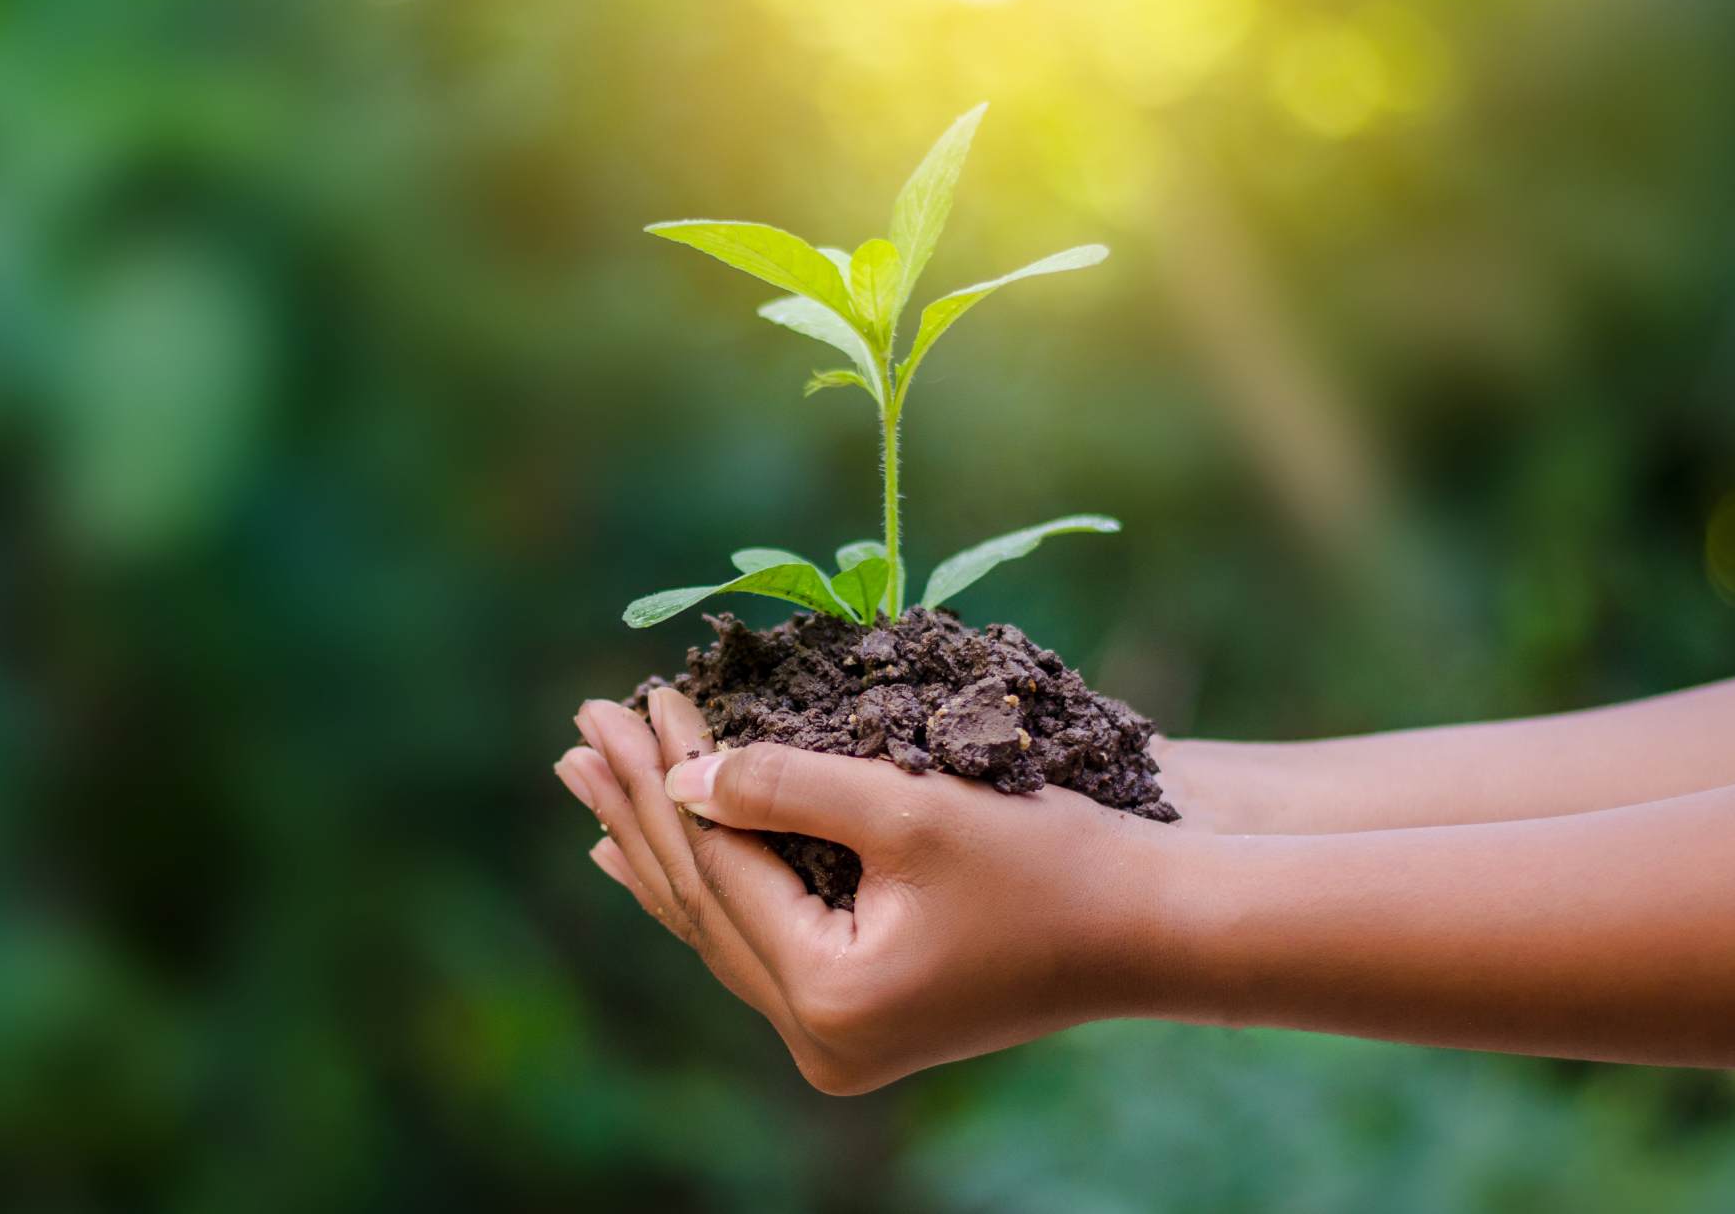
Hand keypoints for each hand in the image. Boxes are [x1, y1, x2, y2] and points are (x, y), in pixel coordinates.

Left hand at [556, 689, 1215, 1093]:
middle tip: (580, 735)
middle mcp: (821, 1038)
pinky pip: (756, 941)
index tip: (632, 696)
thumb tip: (679, 773)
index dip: (669, 778)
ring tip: (595, 784)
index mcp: (828, 998)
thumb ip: (784, 787)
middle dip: (640, 812)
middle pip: (700, 905)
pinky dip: (710, 884)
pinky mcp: (862, 1014)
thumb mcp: (910, 808)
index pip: (716, 869)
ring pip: (720, 925)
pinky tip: (656, 854)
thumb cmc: (1050, 859)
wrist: (1154, 928)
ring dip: (659, 846)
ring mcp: (840, 1036)